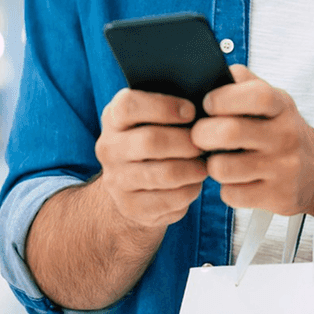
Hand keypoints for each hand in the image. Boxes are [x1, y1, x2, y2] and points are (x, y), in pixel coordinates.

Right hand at [95, 89, 207, 229]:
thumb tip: (205, 106)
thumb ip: (170, 106)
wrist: (131, 186)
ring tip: (205, 164)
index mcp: (113, 118)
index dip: (164, 106)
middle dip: (186, 141)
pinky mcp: (131, 207)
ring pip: (164, 174)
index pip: (129, 106)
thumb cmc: (155, 138)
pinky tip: (194, 183)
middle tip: (204, 143)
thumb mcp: (153, 118)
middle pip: (150, 141)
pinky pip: (169, 200)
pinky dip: (190, 190)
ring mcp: (116, 180)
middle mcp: (108, 148)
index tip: (192, 111)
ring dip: (192, 168)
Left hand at [190, 66, 313, 215]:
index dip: (223, 97)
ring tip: (217, 159)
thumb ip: (245, 83)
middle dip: (202, 133)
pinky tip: (234, 180)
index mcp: (282, 107)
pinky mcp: (275, 197)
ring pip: (223, 167)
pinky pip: (231, 194)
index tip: (207, 103)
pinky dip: (225, 188)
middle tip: (198, 135)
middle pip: (229, 132)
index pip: (255, 95)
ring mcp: (282, 169)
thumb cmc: (282, 131)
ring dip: (211, 164)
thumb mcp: (273, 101)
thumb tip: (214, 71)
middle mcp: (285, 137)